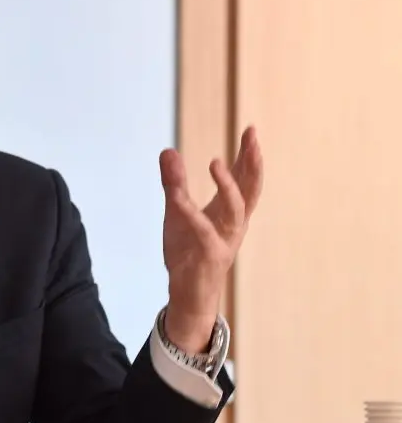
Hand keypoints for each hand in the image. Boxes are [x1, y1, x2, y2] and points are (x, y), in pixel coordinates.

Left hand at [159, 126, 263, 351]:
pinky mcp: (209, 254)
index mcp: (230, 212)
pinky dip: (190, 213)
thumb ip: (174, 183)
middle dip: (253, 162)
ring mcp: (224, 239)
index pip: (245, 179)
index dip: (249, 155)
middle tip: (252, 137)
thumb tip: (168, 151)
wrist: (187, 292)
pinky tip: (177, 198)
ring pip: (235, 210)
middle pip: (251, 189)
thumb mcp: (177, 211)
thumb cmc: (189, 251)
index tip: (250, 130)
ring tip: (216, 162)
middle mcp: (234, 224)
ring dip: (227, 186)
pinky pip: (202, 231)